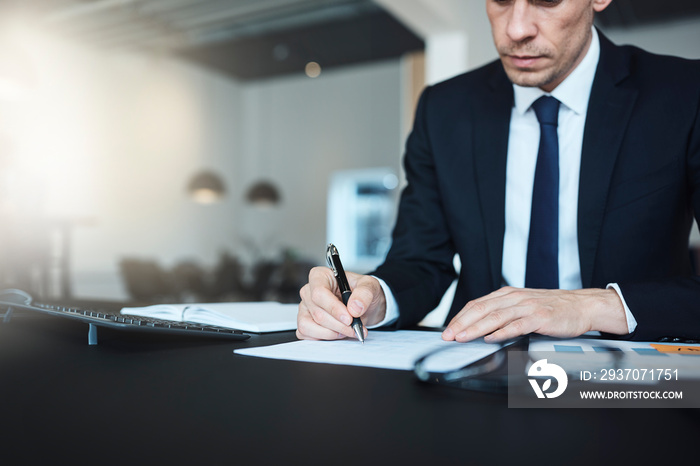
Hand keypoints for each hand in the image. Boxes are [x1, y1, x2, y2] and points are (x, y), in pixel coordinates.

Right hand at [297, 267, 386, 340]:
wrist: (363, 307)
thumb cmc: (362, 293)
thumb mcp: (370, 286)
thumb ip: (365, 293)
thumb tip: (354, 308)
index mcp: (320, 276)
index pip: (319, 293)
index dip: (333, 308)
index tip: (349, 318)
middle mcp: (309, 291)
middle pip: (318, 313)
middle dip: (338, 325)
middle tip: (355, 328)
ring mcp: (305, 308)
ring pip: (310, 325)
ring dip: (332, 333)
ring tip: (348, 330)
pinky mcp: (304, 322)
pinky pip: (306, 334)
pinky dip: (324, 338)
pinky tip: (338, 333)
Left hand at [441, 286, 628, 342]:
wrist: (582, 306)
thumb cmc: (552, 309)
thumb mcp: (523, 306)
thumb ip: (503, 313)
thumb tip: (479, 327)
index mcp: (507, 294)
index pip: (476, 305)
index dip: (460, 317)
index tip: (447, 330)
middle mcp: (515, 298)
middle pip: (481, 310)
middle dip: (461, 324)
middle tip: (448, 336)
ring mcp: (527, 307)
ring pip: (495, 317)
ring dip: (475, 328)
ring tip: (462, 338)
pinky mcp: (539, 317)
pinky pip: (517, 325)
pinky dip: (502, 332)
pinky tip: (490, 338)